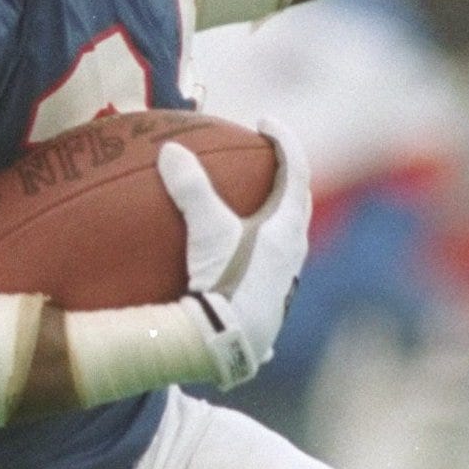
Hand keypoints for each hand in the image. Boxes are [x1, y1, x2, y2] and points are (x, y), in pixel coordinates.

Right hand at [158, 121, 312, 388]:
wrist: (227, 345)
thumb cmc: (226, 284)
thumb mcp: (207, 232)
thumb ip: (191, 189)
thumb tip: (171, 150)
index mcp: (288, 229)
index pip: (296, 172)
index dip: (283, 141)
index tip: (265, 123)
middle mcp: (294, 255)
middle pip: (297, 206)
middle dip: (285, 179)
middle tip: (267, 162)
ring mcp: (284, 283)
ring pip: (286, 242)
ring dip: (272, 221)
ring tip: (250, 211)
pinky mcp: (269, 308)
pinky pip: (268, 274)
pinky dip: (255, 258)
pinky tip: (237, 267)